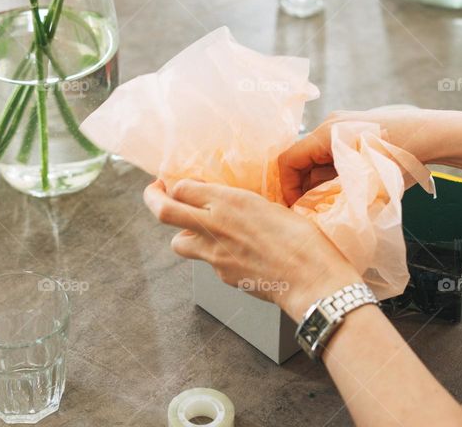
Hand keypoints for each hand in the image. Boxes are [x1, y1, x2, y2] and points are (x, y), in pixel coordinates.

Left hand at [144, 179, 360, 320]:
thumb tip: (220, 202)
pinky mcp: (222, 276)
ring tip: (196, 230)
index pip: (182, 187)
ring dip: (182, 234)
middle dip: (152, 199)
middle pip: (163, 211)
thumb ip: (238, 203)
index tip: (176, 182)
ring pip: (177, 242)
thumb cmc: (301, 238)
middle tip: (154, 192)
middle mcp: (214, 226)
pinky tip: (235, 253)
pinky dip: (213, 256)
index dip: (176, 184)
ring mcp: (214, 255)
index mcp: (228, 201)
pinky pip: (206, 263)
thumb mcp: (270, 205)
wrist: (310, 278)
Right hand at [278, 107, 443, 205]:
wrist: (433, 135)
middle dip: (306, 186)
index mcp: (326, 134)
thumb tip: (309, 207)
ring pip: (319, 157)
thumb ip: (330, 193)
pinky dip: (335, 171)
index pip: (288, 160)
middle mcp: (330, 124)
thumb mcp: (363, 182)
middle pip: (303, 159)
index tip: (298, 210)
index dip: (287, 188)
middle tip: (316, 210)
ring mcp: (344, 124)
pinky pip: (334, 152)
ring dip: (322, 180)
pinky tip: (350, 187)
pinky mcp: (357, 129)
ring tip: (335, 201)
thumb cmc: (400, 158)